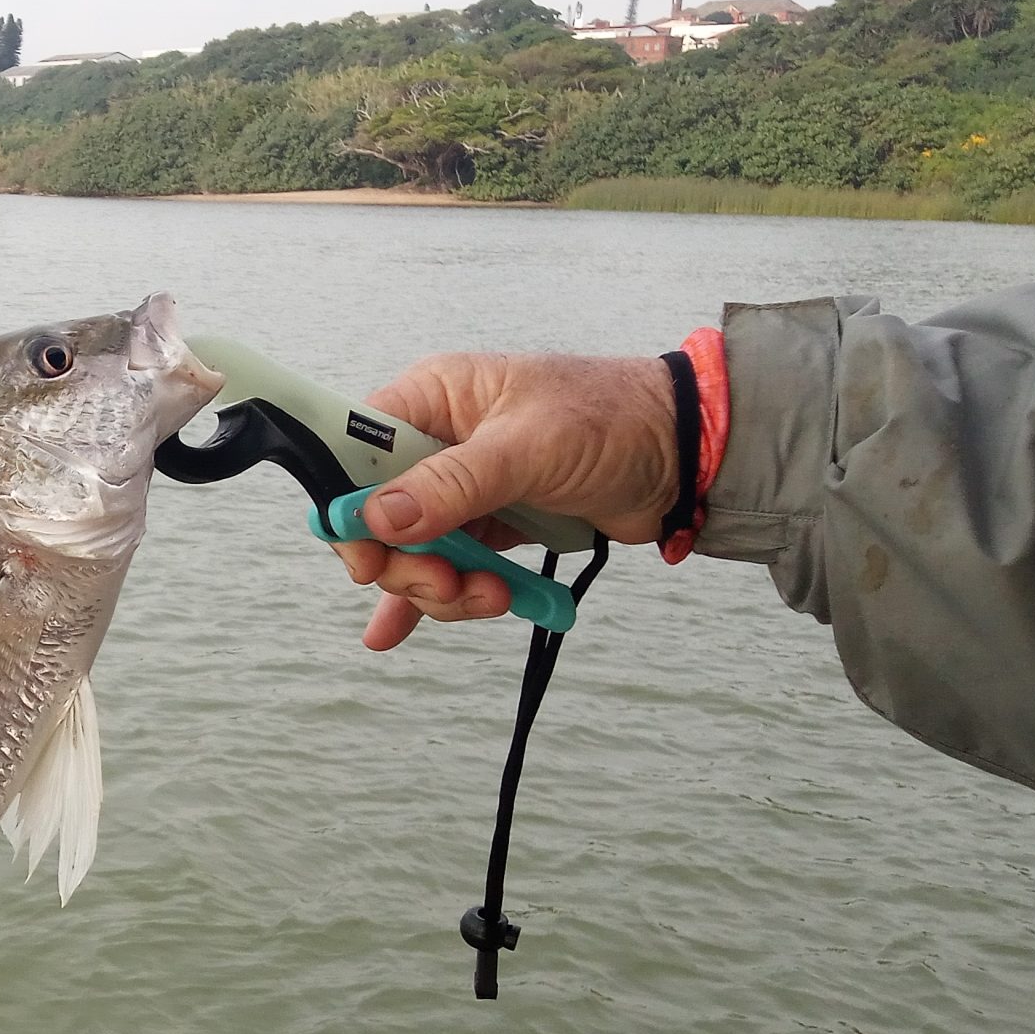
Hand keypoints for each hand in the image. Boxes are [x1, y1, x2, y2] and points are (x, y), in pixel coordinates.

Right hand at [331, 353, 677, 649]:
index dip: (348, 509)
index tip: (369, 558)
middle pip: (376, 518)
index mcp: (430, 399)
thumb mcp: (528, 449)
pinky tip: (395, 634)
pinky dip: (429, 600)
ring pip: (411, 553)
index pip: (352, 454)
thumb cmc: (612, 421)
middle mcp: (434, 442)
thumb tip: (376, 520)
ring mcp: (459, 488)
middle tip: (448, 584)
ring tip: (491, 597)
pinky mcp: (488, 525)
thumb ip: (451, 485)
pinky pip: (443, 566)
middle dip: (407, 564)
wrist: (685, 453)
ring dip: (439, 588)